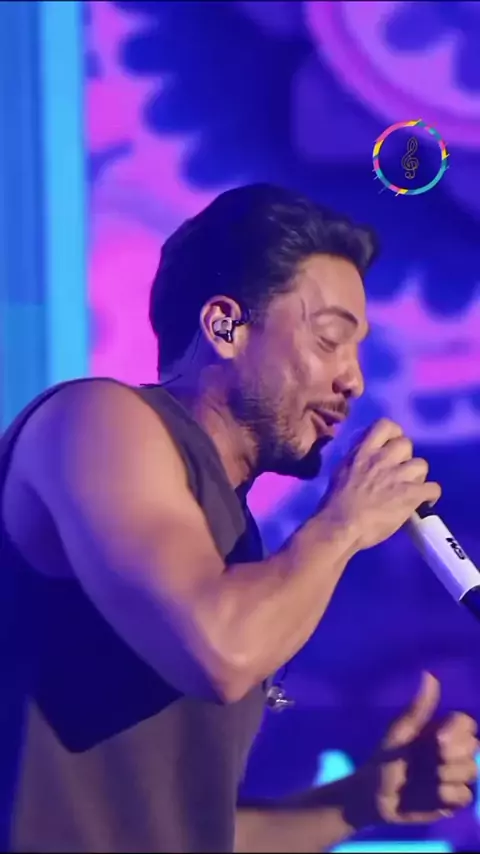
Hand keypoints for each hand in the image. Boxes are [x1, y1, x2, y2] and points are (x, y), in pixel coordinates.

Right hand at [323, 418, 440, 549]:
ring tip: (411, 489)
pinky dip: (430, 495)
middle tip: (399, 474)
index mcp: (363, 451)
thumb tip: (368, 459)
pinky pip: (433, 488)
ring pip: (422, 464)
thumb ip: (357, 460)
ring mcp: (398, 475)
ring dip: (417, 477)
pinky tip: (423, 503)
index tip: (390, 448)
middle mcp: (382, 458)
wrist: (341, 526)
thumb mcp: (342, 471)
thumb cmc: (335, 503)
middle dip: (405, 458)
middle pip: (407, 444)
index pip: (386, 425)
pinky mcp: (410, 494)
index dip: (393, 435)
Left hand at [350, 673, 477, 827]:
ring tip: (424, 778)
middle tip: (430, 759)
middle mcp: (452, 752)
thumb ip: (419, 707)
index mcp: (440, 731)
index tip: (439, 738)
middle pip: (474, 746)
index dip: (458, 731)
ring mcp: (454, 776)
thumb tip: (429, 674)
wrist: (374, 796)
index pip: (467, 723)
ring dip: (445, 775)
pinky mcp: (453, 800)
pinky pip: (465, 795)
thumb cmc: (384, 759)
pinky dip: (447, 795)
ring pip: (471, 771)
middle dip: (452, 755)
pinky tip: (430, 795)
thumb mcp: (400, 731)